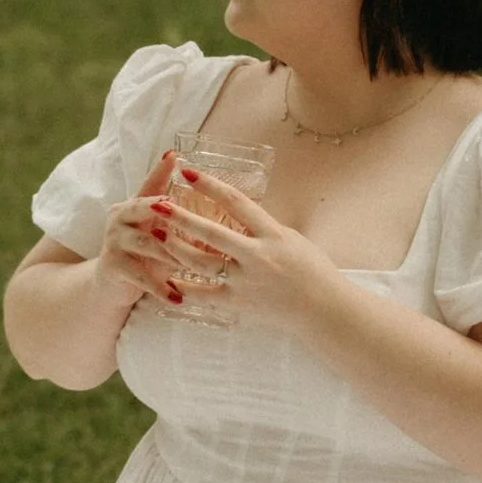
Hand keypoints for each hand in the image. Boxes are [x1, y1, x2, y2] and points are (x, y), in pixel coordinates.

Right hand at [98, 149, 227, 310]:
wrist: (112, 286)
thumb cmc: (146, 256)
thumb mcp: (162, 234)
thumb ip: (181, 220)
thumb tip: (221, 210)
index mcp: (134, 204)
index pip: (150, 183)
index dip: (160, 169)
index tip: (174, 155)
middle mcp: (120, 217)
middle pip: (142, 207)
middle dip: (164, 208)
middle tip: (181, 209)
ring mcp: (114, 240)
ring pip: (147, 243)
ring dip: (172, 254)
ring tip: (194, 265)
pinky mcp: (113, 265)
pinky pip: (140, 276)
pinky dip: (160, 288)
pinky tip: (177, 297)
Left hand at [155, 171, 340, 330]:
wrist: (325, 310)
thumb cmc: (313, 270)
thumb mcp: (291, 239)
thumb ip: (262, 227)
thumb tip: (238, 211)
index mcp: (273, 235)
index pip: (237, 203)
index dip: (210, 186)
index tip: (189, 172)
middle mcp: (257, 257)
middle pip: (211, 234)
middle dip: (181, 218)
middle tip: (157, 204)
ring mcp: (246, 283)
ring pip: (201, 264)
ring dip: (175, 248)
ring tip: (156, 234)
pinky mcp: (239, 305)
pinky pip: (205, 296)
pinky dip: (184, 288)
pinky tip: (165, 279)